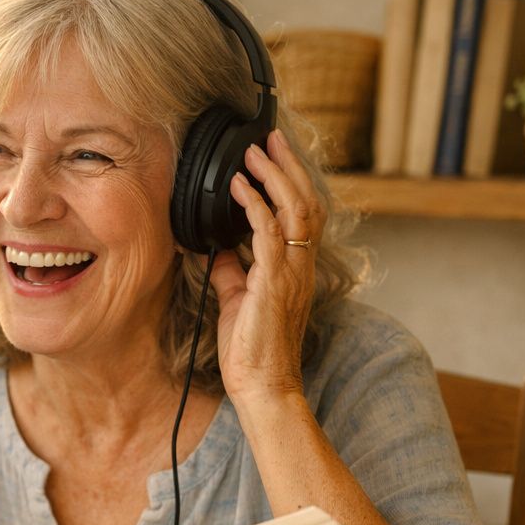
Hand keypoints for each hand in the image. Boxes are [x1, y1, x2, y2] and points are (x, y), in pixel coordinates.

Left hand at [210, 128, 326, 401]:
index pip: (305, 214)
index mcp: (296, 269)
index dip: (292, 182)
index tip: (273, 155)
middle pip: (306, 201)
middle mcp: (301, 266)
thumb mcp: (236, 301)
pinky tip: (237, 187)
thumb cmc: (252, 351)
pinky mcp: (273, 283)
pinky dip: (253, 205)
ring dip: (273, 176)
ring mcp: (291, 273)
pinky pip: (269, 233)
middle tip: (270, 138)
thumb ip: (231, 271)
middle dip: (287, 166)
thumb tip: (218, 248)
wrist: (263, 387)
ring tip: (254, 151)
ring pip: (294, 209)